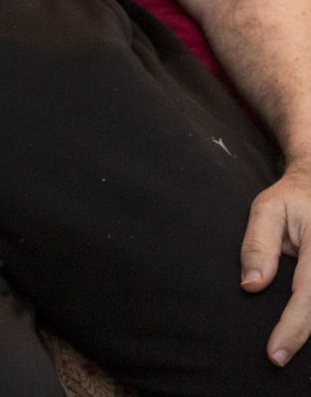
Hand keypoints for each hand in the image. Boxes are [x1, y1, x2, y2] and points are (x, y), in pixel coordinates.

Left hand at [241, 163, 310, 365]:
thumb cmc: (293, 199)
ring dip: (310, 324)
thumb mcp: (267, 210)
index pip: (307, 296)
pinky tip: (297, 324)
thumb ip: (258, 246)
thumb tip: (251, 286)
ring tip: (286, 341)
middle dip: (303, 335)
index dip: (293, 328)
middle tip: (277, 356)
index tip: (275, 353)